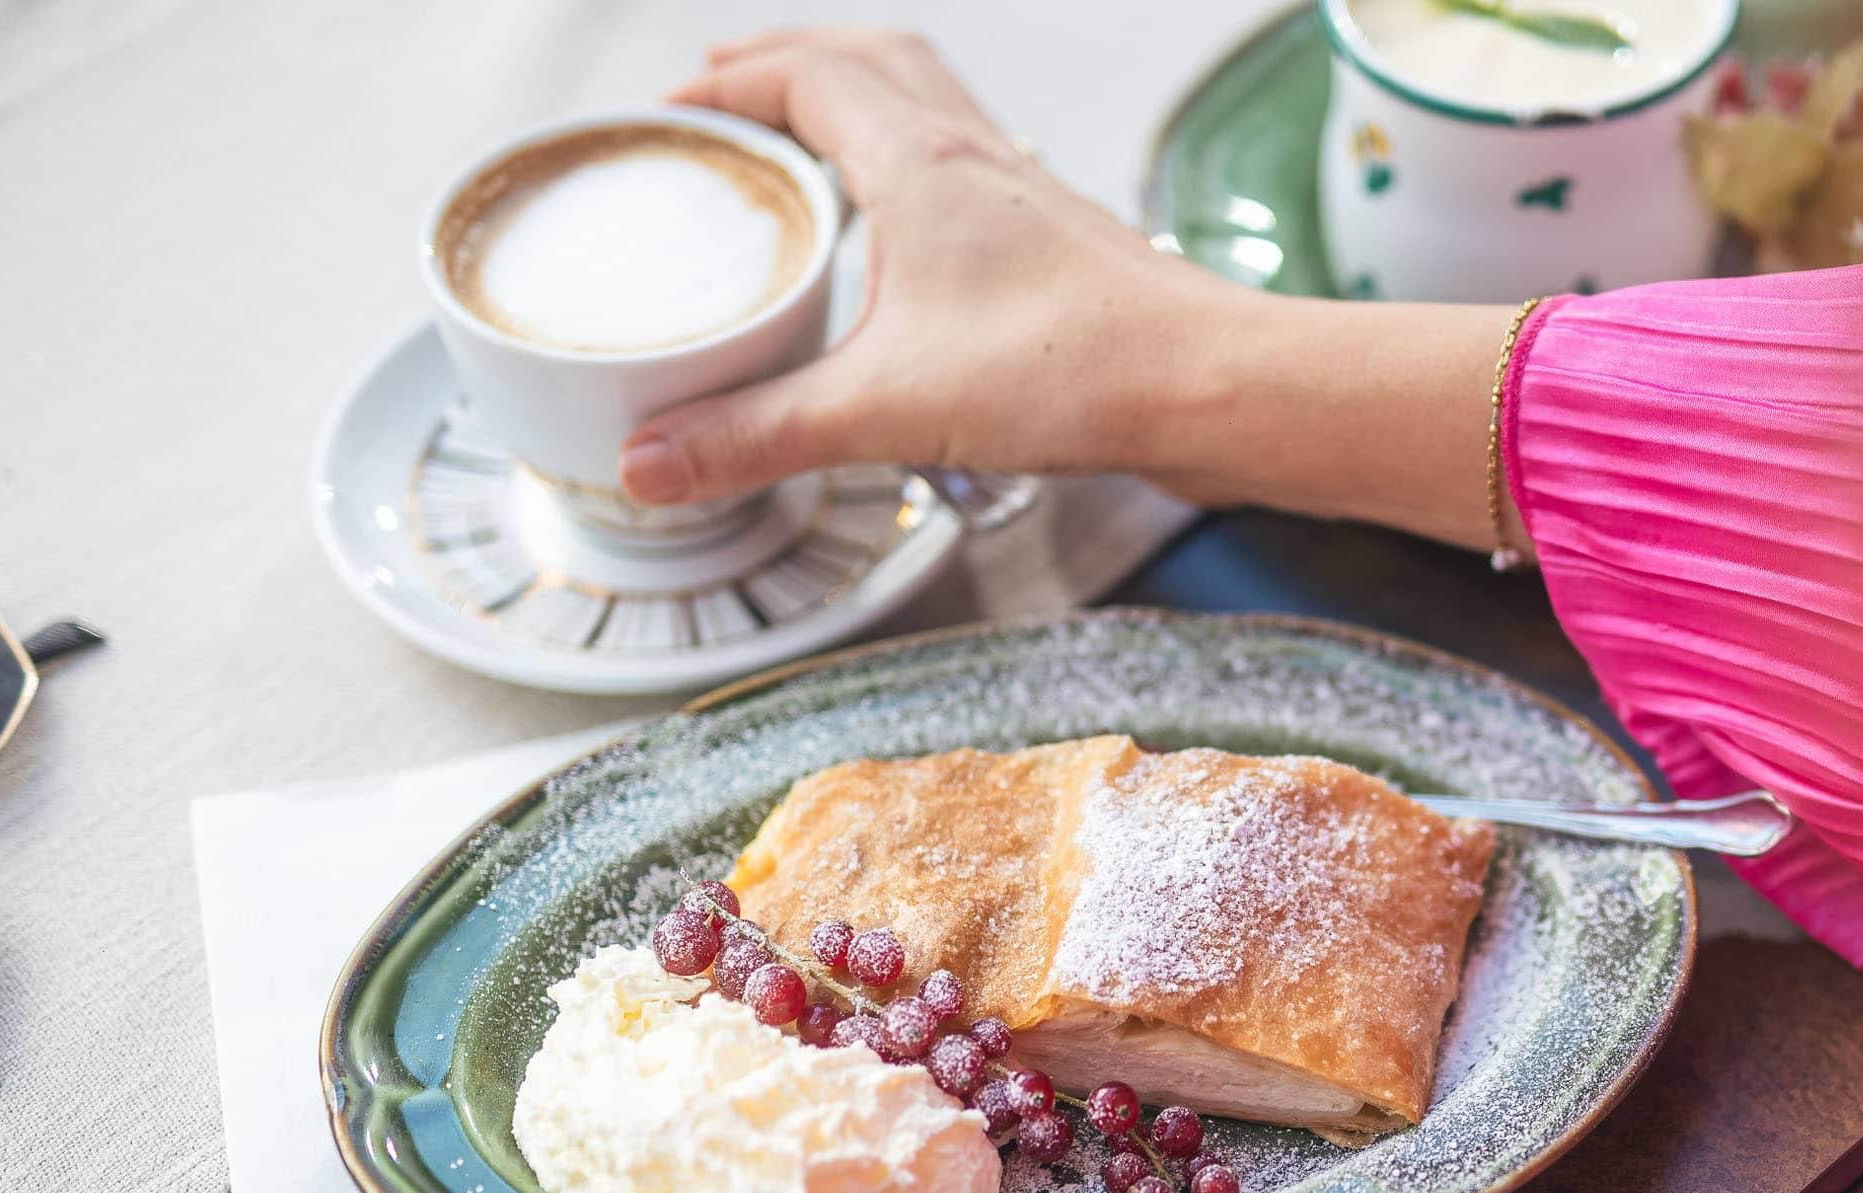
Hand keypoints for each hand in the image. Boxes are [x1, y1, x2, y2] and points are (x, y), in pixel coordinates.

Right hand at [624, 28, 1525, 551]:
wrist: (1211, 388)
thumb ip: (759, 435)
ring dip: (858, 104)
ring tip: (804, 151)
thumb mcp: (884, 408)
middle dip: (784, 66)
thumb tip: (652, 462)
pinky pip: (971, 169)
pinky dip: (917, 172)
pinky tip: (907, 241)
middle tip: (726, 100)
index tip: (671, 110)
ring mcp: (1024, 195)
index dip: (728, 80)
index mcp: (918, 161)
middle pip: (866, 60)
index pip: (804, 73)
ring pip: (926, 103)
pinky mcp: (1058, 245)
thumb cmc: (1085, 370)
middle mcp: (974, 156)